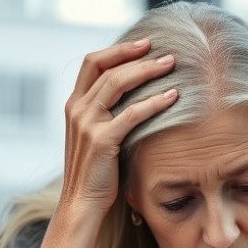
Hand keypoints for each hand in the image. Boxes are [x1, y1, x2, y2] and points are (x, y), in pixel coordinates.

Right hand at [60, 38, 177, 219]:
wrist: (82, 203)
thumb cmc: (96, 172)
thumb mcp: (96, 136)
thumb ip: (108, 114)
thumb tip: (137, 96)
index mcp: (75, 105)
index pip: (93, 63)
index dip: (118, 50)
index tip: (144, 44)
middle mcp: (77, 110)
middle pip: (107, 68)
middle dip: (137, 56)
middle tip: (165, 53)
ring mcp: (87, 124)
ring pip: (117, 84)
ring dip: (147, 72)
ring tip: (171, 66)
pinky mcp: (102, 140)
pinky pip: (131, 113)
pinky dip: (154, 102)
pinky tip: (173, 96)